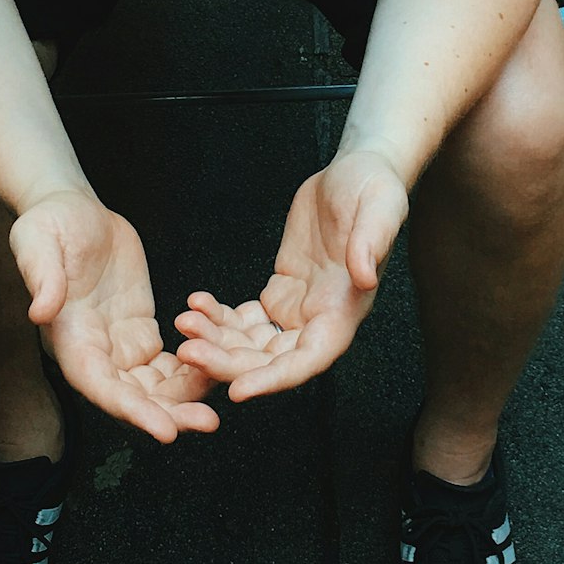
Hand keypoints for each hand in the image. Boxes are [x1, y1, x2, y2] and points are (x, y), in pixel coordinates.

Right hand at [11, 191, 219, 442]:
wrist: (72, 208)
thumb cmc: (49, 223)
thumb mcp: (38, 242)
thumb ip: (42, 277)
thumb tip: (40, 311)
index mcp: (69, 338)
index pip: (100, 386)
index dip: (132, 410)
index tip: (164, 430)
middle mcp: (94, 350)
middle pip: (132, 397)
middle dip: (168, 413)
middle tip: (207, 422)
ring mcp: (118, 343)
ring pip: (153, 386)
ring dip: (184, 398)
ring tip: (217, 406)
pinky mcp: (138, 329)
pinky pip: (167, 362)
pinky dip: (191, 370)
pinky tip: (217, 370)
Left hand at [175, 151, 407, 399]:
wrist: (355, 173)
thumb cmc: (374, 189)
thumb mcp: (379, 209)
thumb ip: (371, 244)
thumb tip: (365, 277)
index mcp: (345, 311)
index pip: (308, 360)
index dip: (273, 380)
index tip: (238, 390)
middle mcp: (320, 319)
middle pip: (271, 361)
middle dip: (228, 363)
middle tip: (188, 352)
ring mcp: (298, 308)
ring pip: (252, 345)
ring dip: (216, 342)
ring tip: (184, 322)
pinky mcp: (281, 292)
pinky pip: (245, 320)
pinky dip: (219, 318)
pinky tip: (197, 304)